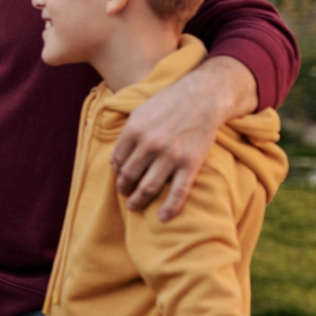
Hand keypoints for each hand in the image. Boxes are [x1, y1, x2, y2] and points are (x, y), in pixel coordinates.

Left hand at [113, 56, 254, 220]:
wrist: (202, 97)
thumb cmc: (168, 103)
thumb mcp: (140, 113)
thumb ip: (126, 136)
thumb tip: (112, 161)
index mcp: (133, 130)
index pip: (117, 160)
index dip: (116, 172)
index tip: (119, 177)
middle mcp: (149, 145)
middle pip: (129, 176)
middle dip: (124, 188)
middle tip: (124, 194)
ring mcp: (170, 156)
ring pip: (148, 187)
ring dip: (138, 200)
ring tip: (134, 206)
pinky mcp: (190, 164)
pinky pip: (179, 192)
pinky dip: (170, 207)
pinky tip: (163, 218)